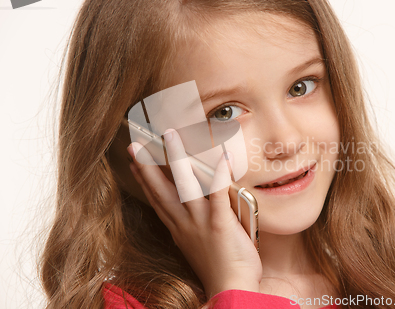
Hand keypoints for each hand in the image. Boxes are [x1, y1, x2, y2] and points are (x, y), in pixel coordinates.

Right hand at [127, 129, 261, 297]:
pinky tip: (221, 157)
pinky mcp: (219, 224)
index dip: (144, 180)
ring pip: (184, 185)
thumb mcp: (197, 244)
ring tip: (169, 136)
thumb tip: (191, 210)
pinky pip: (218, 195)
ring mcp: (200, 222)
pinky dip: (218, 176)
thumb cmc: (219, 267)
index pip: (157, 199)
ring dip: (175, 159)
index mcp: (178, 228)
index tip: (134, 163)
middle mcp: (184, 223)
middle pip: (161, 189)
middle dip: (147, 165)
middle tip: (135, 145)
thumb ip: (192, 224)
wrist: (230, 289)